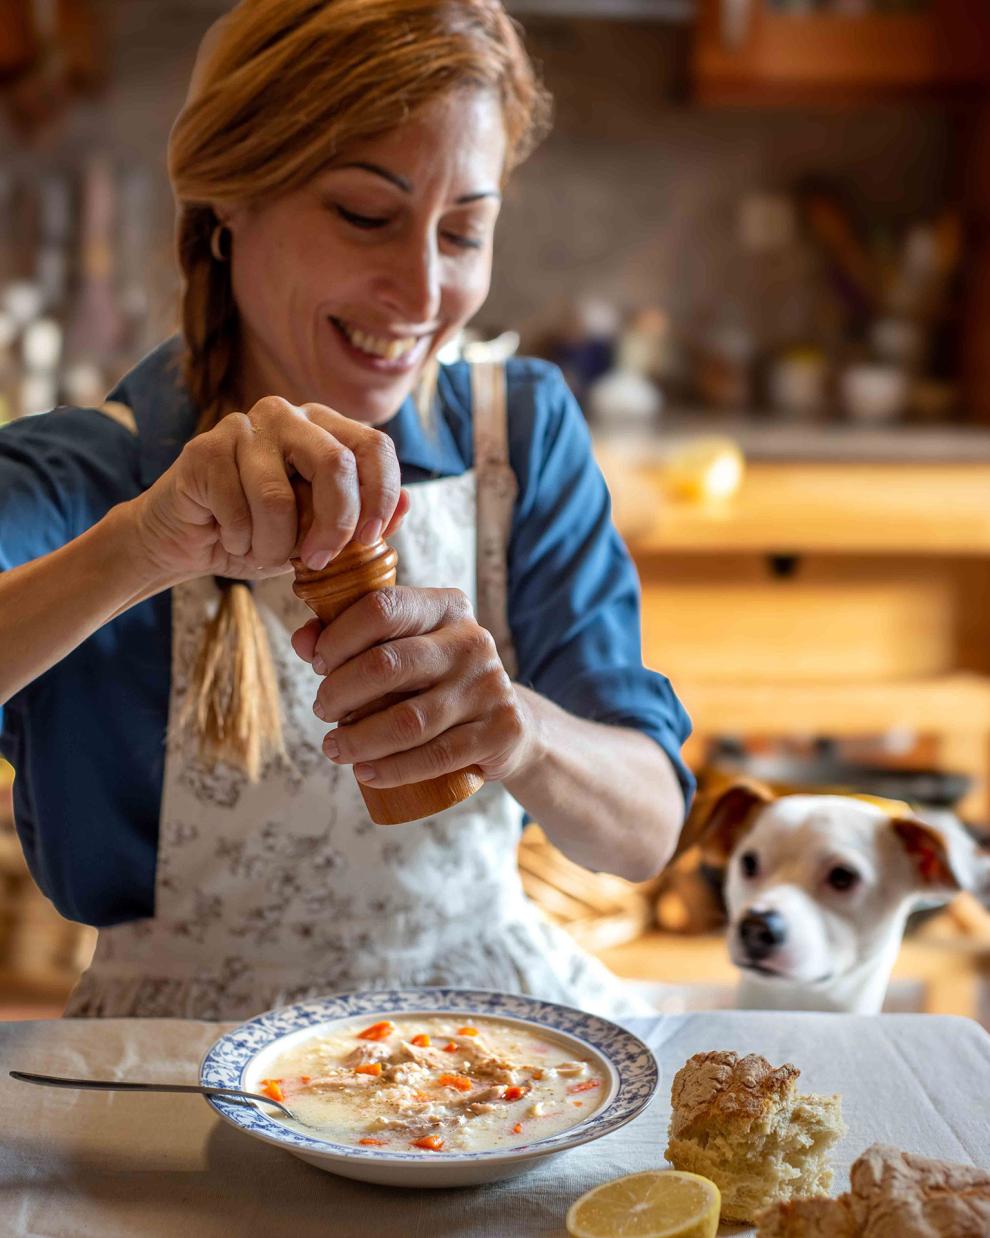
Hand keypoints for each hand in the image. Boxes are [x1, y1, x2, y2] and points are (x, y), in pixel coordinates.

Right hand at [126, 396, 409, 584]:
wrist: (188, 539)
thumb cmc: (262, 533)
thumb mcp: (321, 534)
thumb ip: (363, 521)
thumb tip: (406, 507)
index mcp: (325, 428)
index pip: (374, 446)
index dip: (382, 495)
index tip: (370, 540)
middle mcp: (288, 415)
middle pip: (335, 463)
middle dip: (335, 523)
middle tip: (319, 560)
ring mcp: (243, 426)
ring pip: (278, 498)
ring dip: (274, 545)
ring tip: (261, 551)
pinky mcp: (204, 449)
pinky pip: (237, 508)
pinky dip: (239, 540)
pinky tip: (229, 537)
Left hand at [291, 586, 537, 786]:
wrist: (508, 724)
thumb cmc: (438, 681)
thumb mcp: (405, 649)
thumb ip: (351, 638)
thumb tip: (303, 640)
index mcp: (446, 609)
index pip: (382, 609)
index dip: (339, 637)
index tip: (318, 664)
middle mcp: (472, 642)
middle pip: (388, 665)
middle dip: (340, 692)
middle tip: (322, 709)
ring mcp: (488, 688)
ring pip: (408, 720)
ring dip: (359, 739)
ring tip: (334, 748)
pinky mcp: (498, 732)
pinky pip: (435, 756)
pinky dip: (392, 769)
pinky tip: (365, 773)